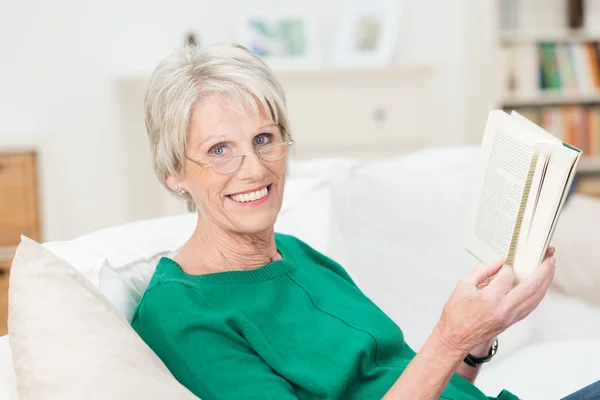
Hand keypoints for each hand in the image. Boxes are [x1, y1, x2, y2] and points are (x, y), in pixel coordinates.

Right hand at [434, 247, 555, 353]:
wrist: (456, 336)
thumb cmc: (457, 312)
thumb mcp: (463, 285)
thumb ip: (483, 270)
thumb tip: (500, 262)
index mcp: (490, 298)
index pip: (508, 276)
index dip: (507, 266)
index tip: (505, 263)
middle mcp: (504, 308)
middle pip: (532, 286)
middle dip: (543, 269)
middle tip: (549, 257)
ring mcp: (511, 316)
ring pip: (536, 297)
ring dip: (546, 281)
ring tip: (550, 268)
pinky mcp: (513, 321)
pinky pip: (531, 306)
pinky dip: (539, 294)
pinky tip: (541, 286)